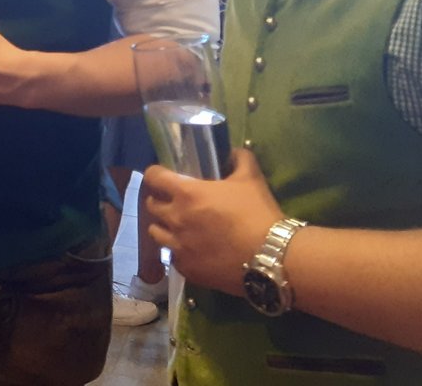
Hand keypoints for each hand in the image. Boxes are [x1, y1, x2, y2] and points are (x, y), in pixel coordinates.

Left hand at [143, 148, 285, 294]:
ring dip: (164, 226)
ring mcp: (179, 246)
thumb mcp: (251, 179)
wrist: (271, 257)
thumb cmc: (257, 213)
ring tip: (178, 227)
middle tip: (173, 201)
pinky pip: (172, 257)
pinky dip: (178, 251)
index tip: (162, 175)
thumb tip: (235, 152)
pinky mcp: (187, 269)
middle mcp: (176, 218)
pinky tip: (192, 250)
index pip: (153, 177)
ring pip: (155, 233)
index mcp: (186, 193)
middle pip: (151, 206)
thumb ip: (240, 159)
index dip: (155, 174)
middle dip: (159, 200)